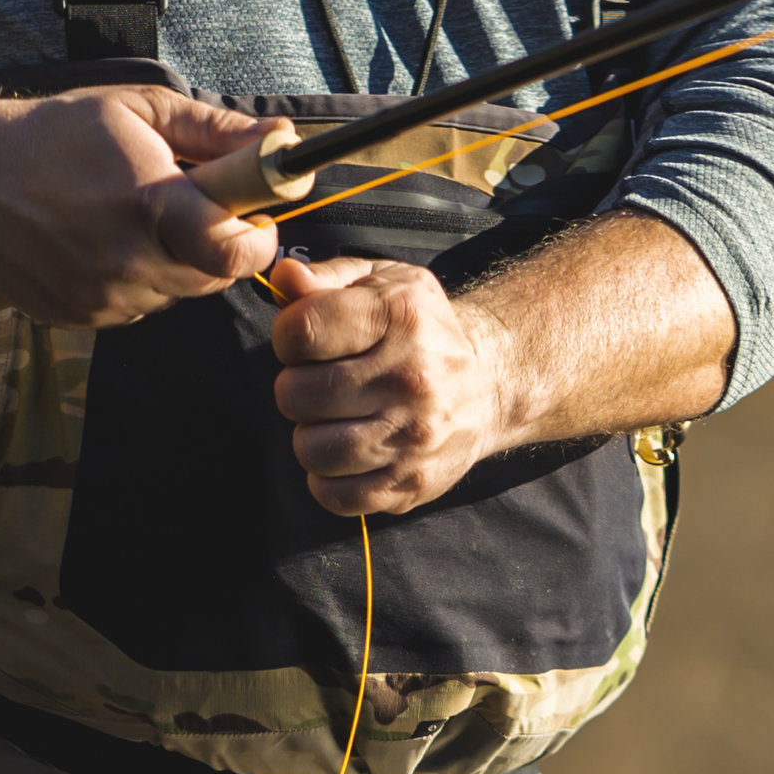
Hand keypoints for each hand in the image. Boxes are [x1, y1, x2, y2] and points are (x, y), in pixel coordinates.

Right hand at [0, 89, 279, 328]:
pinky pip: (136, 306)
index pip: (234, 254)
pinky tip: (105, 241)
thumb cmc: (56, 133)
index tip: (254, 218)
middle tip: (194, 208)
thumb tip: (280, 141)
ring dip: (175, 262)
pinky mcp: (80, 317)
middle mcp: (125, 262)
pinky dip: (136, 279)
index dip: (257, 239)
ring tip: (136, 218)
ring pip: (175, 294)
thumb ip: (215, 131)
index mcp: (147, 205)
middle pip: (212, 279)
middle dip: (218, 246)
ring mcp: (101, 298)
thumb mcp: (138, 109)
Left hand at [266, 253, 513, 517]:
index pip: (300, 332)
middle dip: (297, 387)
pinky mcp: (412, 483)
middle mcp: (411, 378)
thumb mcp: (384, 284)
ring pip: (310, 449)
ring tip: (334, 419)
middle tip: (323, 383)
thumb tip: (283, 280)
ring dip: (310, 435)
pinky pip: (334, 495)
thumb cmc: (423, 329)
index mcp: (400, 319)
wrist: (490, 384)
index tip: (307, 342)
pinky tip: (345, 455)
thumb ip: (327, 277)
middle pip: (294, 394)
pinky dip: (327, 479)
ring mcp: (413, 437)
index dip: (288, 337)